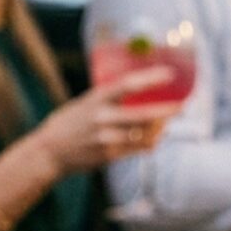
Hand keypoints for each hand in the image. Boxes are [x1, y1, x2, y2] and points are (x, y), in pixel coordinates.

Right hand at [35, 69, 182, 173]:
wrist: (49, 152)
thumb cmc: (70, 123)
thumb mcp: (85, 104)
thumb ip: (109, 100)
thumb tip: (139, 90)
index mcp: (96, 99)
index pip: (127, 85)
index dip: (150, 79)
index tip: (169, 74)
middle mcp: (102, 118)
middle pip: (143, 115)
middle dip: (167, 111)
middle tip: (182, 106)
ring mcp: (106, 139)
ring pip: (145, 134)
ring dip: (160, 129)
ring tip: (166, 124)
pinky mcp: (109, 155)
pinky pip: (139, 148)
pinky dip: (150, 142)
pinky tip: (155, 138)